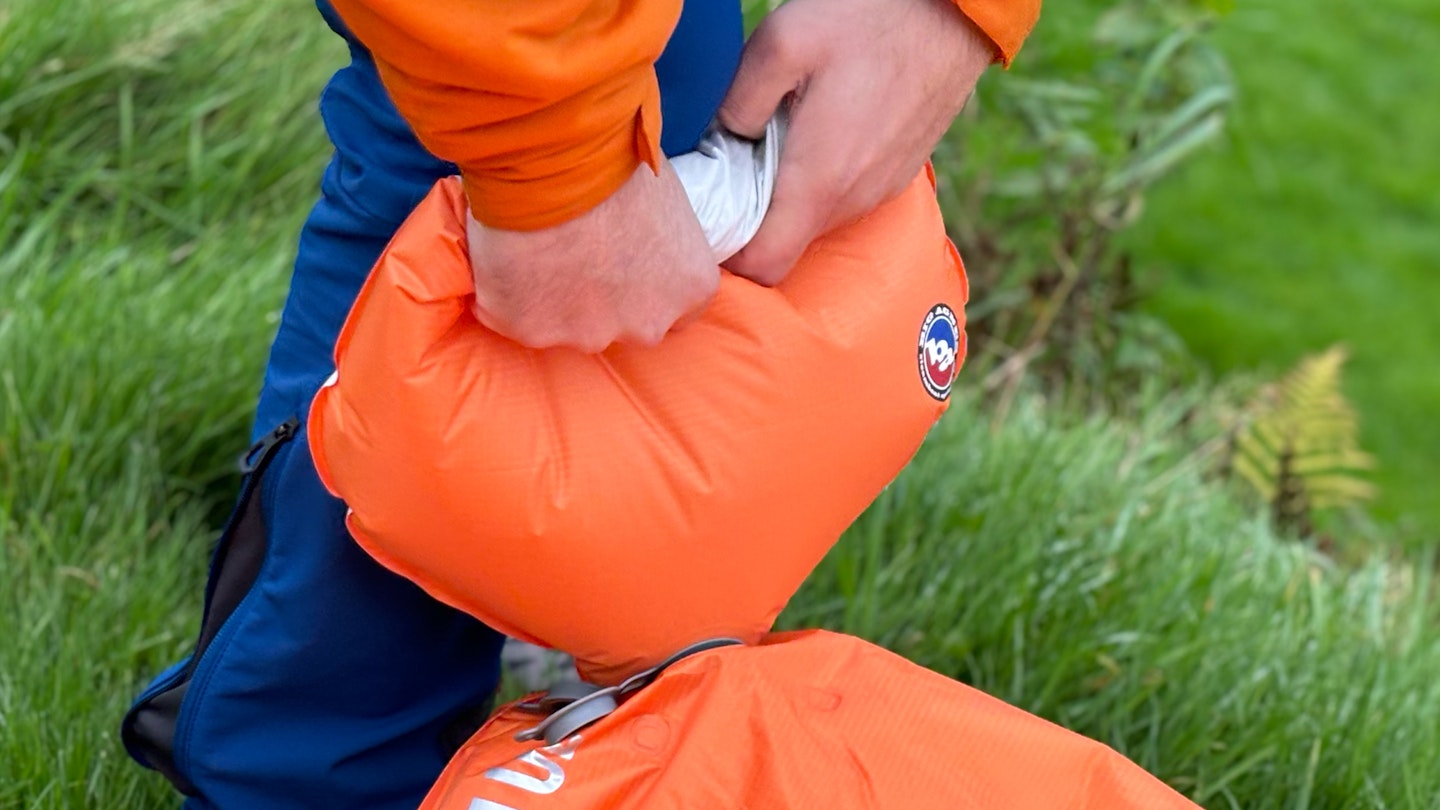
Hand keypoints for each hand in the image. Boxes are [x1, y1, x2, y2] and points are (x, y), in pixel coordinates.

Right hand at [467, 160, 717, 352]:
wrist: (555, 158)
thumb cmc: (616, 159)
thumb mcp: (664, 193)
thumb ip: (660, 234)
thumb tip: (642, 226)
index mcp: (690, 287)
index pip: (677, 308)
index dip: (644, 284)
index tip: (622, 261)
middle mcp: (648, 324)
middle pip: (624, 323)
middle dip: (602, 298)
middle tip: (575, 251)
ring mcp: (590, 334)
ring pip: (568, 326)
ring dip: (554, 298)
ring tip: (537, 249)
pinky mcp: (533, 331)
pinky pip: (516, 319)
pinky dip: (508, 296)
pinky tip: (506, 256)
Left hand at [718, 0, 995, 284]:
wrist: (953, 12)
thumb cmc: (868, 20)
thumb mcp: (782, 43)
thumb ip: (739, 100)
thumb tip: (723, 138)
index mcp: (818, 181)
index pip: (763, 266)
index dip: (727, 257)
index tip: (709, 224)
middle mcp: (852, 200)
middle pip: (785, 246)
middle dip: (752, 223)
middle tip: (731, 170)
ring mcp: (879, 191)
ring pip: (815, 222)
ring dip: (787, 199)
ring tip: (774, 143)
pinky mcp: (896, 175)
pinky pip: (844, 198)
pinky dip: (820, 183)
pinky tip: (815, 133)